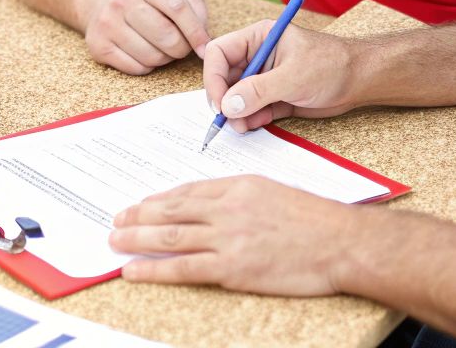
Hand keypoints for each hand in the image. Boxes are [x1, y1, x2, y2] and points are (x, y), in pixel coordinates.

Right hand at [83, 0, 210, 73]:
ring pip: (152, 57)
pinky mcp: (98, 46)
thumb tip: (203, 42)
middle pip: (167, 37)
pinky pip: (136, 68)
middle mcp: (122, 0)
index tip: (204, 47)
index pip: (178, 8)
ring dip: (165, 58)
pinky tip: (143, 52)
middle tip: (181, 45)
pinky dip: (147, 66)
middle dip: (181, 48)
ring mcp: (107, 23)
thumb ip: (195, 8)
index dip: (196, 32)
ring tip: (161, 47)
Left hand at [109, 176, 364, 295]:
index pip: (188, 191)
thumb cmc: (315, 220)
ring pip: (170, 237)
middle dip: (139, 216)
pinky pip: (182, 267)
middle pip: (171, 211)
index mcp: (238, 186)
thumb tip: (213, 206)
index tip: (141, 204)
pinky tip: (133, 270)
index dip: (159, 199)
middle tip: (117, 220)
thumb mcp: (274, 191)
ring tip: (115, 242)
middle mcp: (227, 208)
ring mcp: (228, 238)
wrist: (340, 242)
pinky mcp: (232, 267)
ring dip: (136, 240)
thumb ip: (241, 197)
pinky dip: (152, 269)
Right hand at [204, 22, 358, 131]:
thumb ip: (258, 90)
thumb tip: (228, 105)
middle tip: (230, 120)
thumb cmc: (331, 66)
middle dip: (225, 100)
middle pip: (224, 77)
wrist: (360, 81)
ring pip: (236, 97)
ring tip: (246, 126)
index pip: (219, 53)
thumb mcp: (293, 76)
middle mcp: (257, 56)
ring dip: (237, 114)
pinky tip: (261, 123)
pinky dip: (251, 119)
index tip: (220, 102)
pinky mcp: (274, 97)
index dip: (214, 77)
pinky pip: (252, 109)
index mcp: (258, 37)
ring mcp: (265, 78)